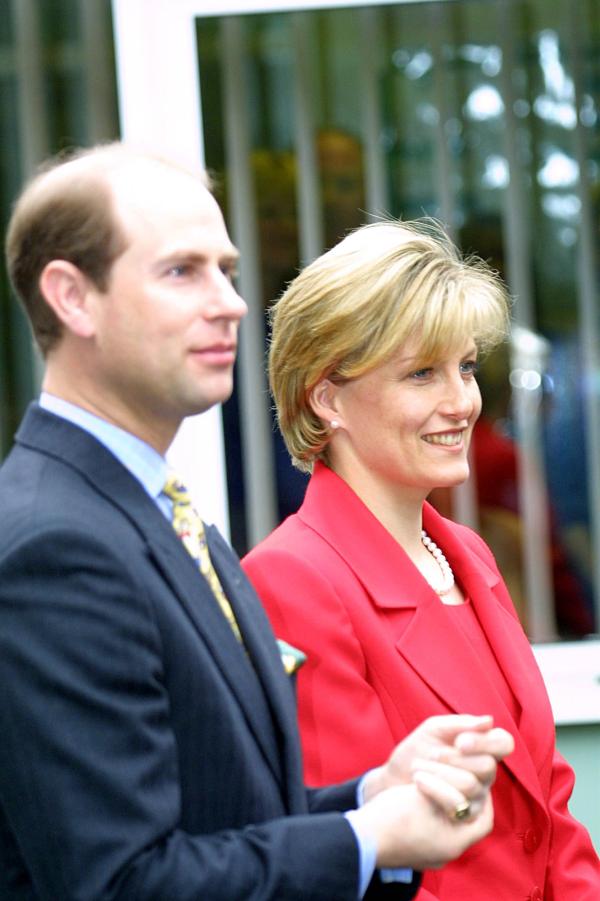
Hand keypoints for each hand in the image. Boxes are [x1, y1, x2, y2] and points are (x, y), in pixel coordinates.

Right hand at [352, 781, 493, 870]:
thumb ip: (449, 788)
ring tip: (431, 783)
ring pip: (448, 825)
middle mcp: (445, 853)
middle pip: (466, 823)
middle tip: (453, 775)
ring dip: (443, 802)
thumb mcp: (424, 795)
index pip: (484, 821)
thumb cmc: (393, 817)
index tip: (474, 776)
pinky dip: (431, 811)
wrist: (360, 839)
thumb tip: (468, 779)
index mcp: (454, 843)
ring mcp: (429, 853)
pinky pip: (432, 829)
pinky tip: (421, 794)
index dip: (484, 797)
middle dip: (461, 796)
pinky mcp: (414, 849)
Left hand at [362, 714, 513, 804]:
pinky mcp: (463, 817)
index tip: (459, 741)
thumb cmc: (416, 750)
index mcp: (482, 749)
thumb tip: (489, 721)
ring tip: (418, 766)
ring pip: (471, 786)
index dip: (485, 742)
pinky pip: (459, 806)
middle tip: (433, 754)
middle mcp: (485, 774)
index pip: (504, 743)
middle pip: (488, 766)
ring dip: (440, 773)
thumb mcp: (433, 729)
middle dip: (455, 759)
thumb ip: (459, 724)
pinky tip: (418, 782)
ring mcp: (477, 797)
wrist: (394, 779)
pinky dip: (435, 791)